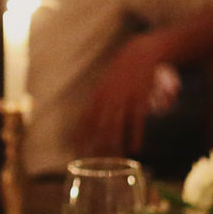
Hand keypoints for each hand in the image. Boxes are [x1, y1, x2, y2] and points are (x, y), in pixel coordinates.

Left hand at [81, 36, 167, 155]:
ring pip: (117, 125)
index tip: (72, 147)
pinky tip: (134, 148)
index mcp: (98, 95)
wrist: (139, 54)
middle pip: (99, 125)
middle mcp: (109, 98)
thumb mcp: (104, 84)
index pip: (85, 118)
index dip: (78, 134)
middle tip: (90, 159)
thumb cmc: (120, 72)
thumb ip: (97, 102)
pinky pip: (136, 121)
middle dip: (93, 143)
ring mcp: (124, 99)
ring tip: (112, 159)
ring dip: (113, 143)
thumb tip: (87, 119)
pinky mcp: (140, 99)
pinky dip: (135, 136)